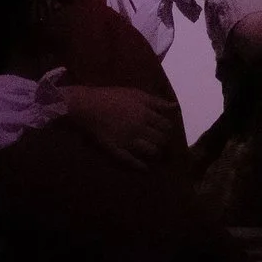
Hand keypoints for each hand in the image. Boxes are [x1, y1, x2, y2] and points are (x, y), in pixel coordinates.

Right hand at [63, 84, 183, 168]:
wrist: (87, 106)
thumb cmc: (111, 97)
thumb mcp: (136, 94)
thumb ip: (156, 101)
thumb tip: (174, 106)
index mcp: (145, 114)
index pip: (166, 125)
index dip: (168, 129)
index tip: (165, 130)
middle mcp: (140, 129)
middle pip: (161, 139)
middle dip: (164, 141)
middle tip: (161, 142)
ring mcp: (129, 141)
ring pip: (151, 151)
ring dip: (155, 153)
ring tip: (154, 153)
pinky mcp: (117, 150)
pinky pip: (132, 161)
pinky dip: (140, 166)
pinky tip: (144, 167)